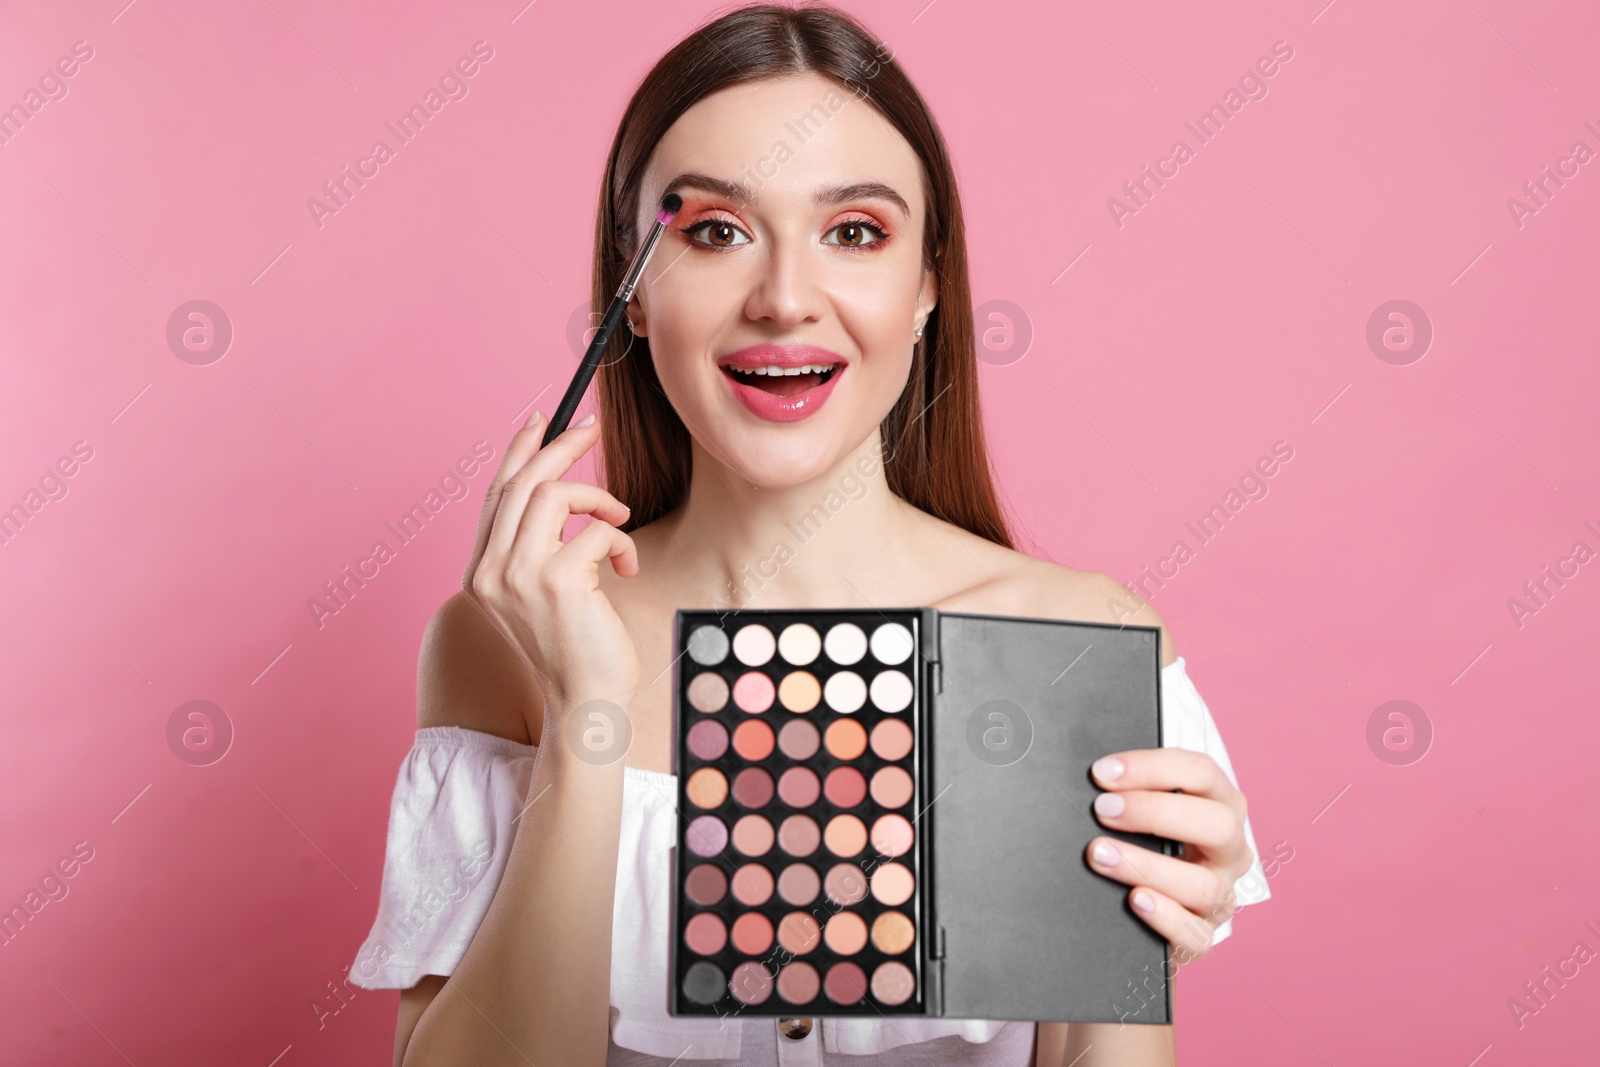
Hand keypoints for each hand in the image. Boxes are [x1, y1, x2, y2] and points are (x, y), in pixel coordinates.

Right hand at [462, 411, 640, 720]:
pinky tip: (626, 567)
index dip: (520, 452)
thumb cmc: (575, 649)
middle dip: (561, 447)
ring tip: (620, 520)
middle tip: (592, 428)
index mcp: (481, 574)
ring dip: (598, 498)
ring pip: (553, 495)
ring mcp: (518, 576)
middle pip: (521, 483)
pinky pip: (596, 529)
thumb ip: (537, 548)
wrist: (586, 703)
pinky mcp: (556, 581)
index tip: (544, 421)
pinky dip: (620, 540)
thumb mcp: (542, 594)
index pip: (495, 495)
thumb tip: (557, 489)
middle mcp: (489, 572)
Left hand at [1084, 748, 1253, 963]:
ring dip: (1146, 866)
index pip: (1202, 773)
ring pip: (1204, 886)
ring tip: (1100, 854)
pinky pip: (1196, 935)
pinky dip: (1165, 917)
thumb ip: (1133, 789)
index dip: (1152, 768)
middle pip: (1218, 825)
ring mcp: (1223, 896)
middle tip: (1103, 809)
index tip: (1103, 772)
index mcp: (1222, 805)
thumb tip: (1096, 775)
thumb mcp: (1150, 807)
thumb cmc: (1146, 839)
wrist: (1147, 904)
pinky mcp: (1204, 935)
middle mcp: (1230, 851)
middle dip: (1155, 812)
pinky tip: (1134, 900)